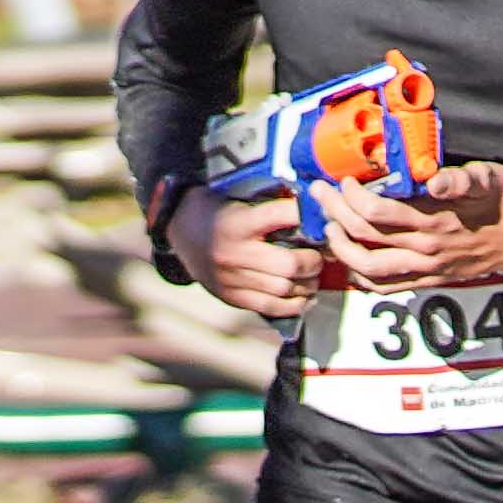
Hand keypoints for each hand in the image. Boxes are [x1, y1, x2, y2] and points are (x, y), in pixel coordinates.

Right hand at [199, 194, 330, 325]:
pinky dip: (293, 304)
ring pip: (283, 288)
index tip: (324, 216)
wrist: (178, 229)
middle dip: (313, 261)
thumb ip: (270, 204)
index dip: (309, 215)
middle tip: (322, 255)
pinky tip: (304, 297)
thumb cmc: (216, 208)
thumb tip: (314, 204)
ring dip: (308, 284)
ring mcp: (230, 278)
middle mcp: (234, 252)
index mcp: (237, 222)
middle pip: (288, 264)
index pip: (282, 216)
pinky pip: (269, 307)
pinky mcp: (230, 296)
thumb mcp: (236, 196)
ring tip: (314, 275)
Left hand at [316, 179, 464, 290]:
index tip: (344, 180)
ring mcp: (426, 267)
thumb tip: (435, 180)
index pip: (377, 211)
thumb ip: (461, 179)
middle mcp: (426, 247)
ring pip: (368, 265)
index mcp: (435, 218)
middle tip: (321, 194)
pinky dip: (361, 277)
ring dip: (340, 248)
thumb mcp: (488, 177)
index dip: (351, 195)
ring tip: (329, 228)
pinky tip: (350, 260)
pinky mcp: (430, 279)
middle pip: (363, 235)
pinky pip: (386, 286)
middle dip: (334, 212)